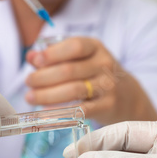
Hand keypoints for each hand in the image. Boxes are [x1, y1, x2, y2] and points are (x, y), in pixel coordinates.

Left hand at [25, 37, 156, 124]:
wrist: (128, 96)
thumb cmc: (95, 74)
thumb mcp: (80, 59)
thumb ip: (55, 56)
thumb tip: (30, 57)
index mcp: (96, 47)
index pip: (74, 46)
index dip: (52, 54)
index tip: (35, 61)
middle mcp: (104, 65)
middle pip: (69, 71)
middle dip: (43, 77)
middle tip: (28, 82)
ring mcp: (108, 86)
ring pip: (74, 90)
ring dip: (47, 94)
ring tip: (30, 97)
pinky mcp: (108, 106)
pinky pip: (82, 109)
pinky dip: (61, 110)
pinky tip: (46, 111)